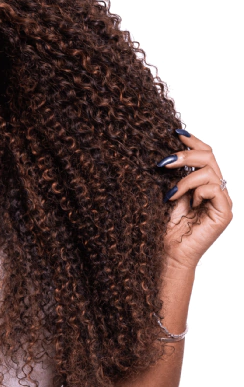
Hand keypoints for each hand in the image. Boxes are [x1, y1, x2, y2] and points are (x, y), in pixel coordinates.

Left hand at [157, 129, 232, 270]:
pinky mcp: (224, 213)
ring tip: (170, 194)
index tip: (175, 132)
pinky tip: (185, 203)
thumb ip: (172, 175)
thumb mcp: (165, 194)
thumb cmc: (163, 228)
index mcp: (203, 183)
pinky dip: (196, 191)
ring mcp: (222, 201)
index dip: (193, 141)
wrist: (167, 254)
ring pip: (210, 171)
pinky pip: (214, 189)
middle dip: (186, 154)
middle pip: (209, 157)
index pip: (205, 154)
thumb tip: (166, 151)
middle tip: (164, 161)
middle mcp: (216, 190)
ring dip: (185, 179)